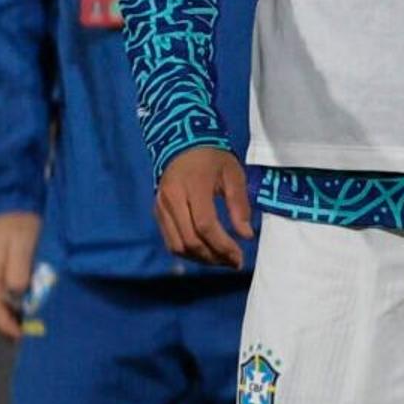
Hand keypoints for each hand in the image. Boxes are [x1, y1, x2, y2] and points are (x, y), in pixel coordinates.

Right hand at [0, 211, 39, 338]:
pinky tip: (22, 311)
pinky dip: (4, 310)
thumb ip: (19, 268)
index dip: (6, 326)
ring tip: (27, 328)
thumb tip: (18, 292)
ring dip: (4, 321)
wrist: (8, 205)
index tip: (23, 336)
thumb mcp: (23, 243)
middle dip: (3, 329)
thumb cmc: (19, 223)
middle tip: (28, 337)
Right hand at [153, 145, 253, 266]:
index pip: (204, 225)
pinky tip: (206, 252)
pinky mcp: (157, 211)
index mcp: (192, 187)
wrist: (182, 142)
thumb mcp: (234, 175)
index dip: (222, 245)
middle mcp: (171, 199)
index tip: (239, 257)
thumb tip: (246, 236)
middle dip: (213, 257)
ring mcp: (161, 206)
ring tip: (222, 260)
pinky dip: (188, 251)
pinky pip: (170, 239)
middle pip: (189, 240)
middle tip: (234, 262)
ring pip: (176, 245)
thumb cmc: (213, 158)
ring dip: (200, 258)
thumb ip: (240, 205)